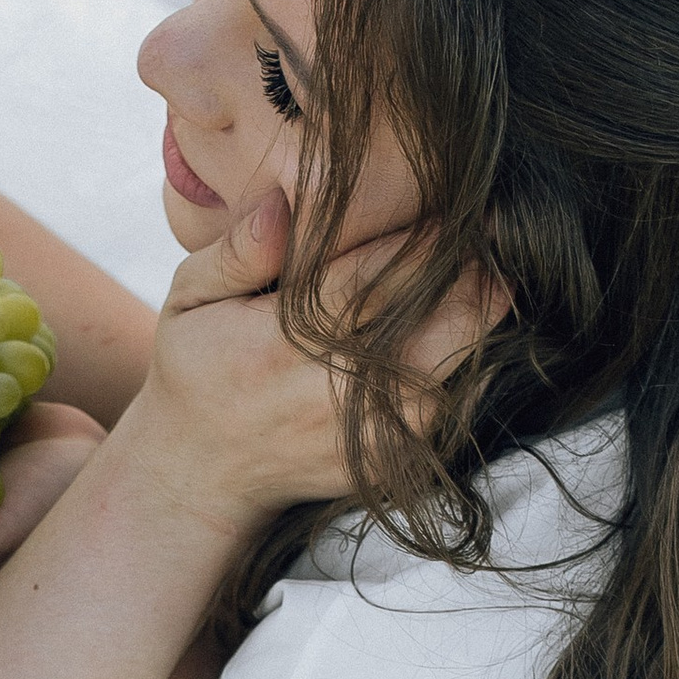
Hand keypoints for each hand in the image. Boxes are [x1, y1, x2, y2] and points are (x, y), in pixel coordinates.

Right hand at [121, 189, 505, 532]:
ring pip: (460, 362)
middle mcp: (332, 395)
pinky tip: (465, 325)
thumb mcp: (190, 300)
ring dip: (482, 313)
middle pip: (437, 324)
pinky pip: (458, 402)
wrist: (203, 474)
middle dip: (474, 274)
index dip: (426, 242)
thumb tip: (282, 203)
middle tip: (489, 230)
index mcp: (280, 348)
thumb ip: (237, 251)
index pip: (374, 281)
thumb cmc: (199, 367)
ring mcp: (368, 436)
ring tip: (487, 269)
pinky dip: (472, 360)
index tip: (459, 204)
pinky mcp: (390, 460)